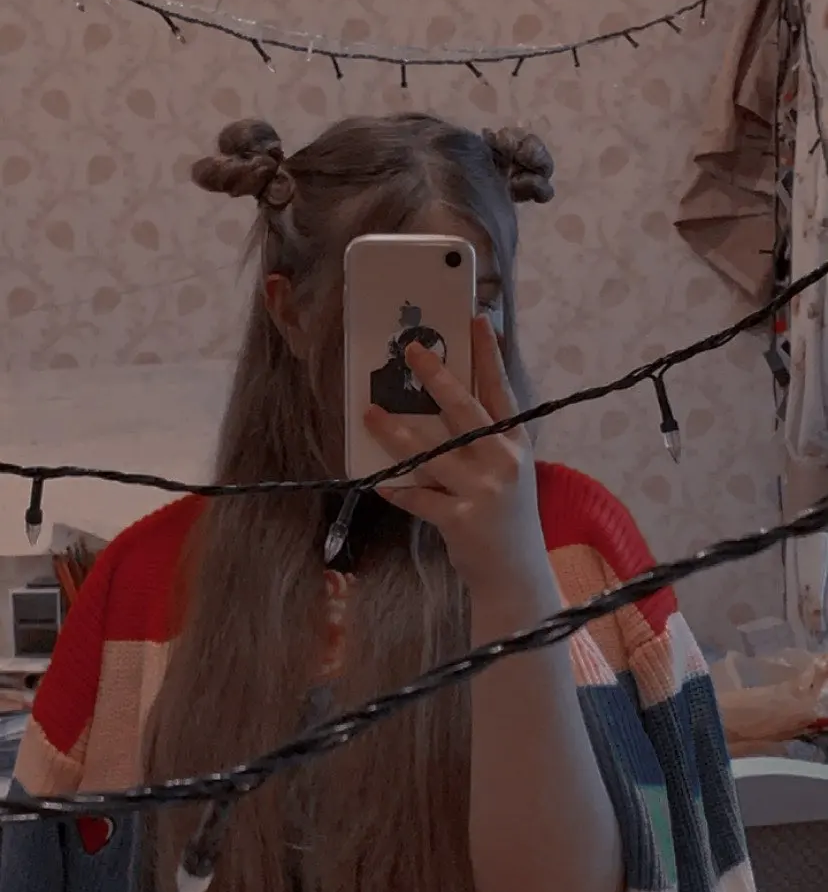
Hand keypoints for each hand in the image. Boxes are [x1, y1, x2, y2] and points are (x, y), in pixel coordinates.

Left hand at [367, 316, 550, 595]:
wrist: (515, 573)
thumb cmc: (506, 515)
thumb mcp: (508, 472)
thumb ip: (484, 441)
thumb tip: (439, 404)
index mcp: (516, 444)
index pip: (502, 390)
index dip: (489, 354)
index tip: (478, 319)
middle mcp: (502, 462)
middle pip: (464, 409)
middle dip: (435, 376)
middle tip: (410, 350)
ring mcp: (482, 490)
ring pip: (430, 452)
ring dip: (395, 433)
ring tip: (370, 413)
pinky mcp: (460, 518)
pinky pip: (418, 496)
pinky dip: (397, 487)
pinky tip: (378, 480)